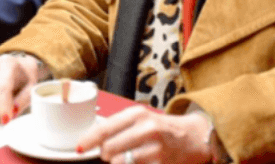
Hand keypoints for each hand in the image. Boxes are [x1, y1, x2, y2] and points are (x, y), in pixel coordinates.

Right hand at [0, 53, 43, 123]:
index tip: (8, 118)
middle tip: (8, 115)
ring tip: (1, 110)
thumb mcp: (32, 85)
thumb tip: (13, 111)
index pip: (2, 86)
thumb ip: (25, 98)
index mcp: (7, 61)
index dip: (4, 105)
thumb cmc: (25, 76)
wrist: (18, 67)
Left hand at [75, 106, 211, 163]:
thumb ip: (118, 126)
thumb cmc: (162, 128)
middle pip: (109, 150)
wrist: (195, 137)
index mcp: (137, 114)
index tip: (79, 148)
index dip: (88, 140)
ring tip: (126, 157)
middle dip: (106, 155)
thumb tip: (92, 140)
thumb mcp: (140, 118)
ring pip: (122, 163)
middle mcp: (147, 129)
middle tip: (110, 154)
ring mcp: (157, 149)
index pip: (105, 128)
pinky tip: (139, 162)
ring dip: (119, 163)